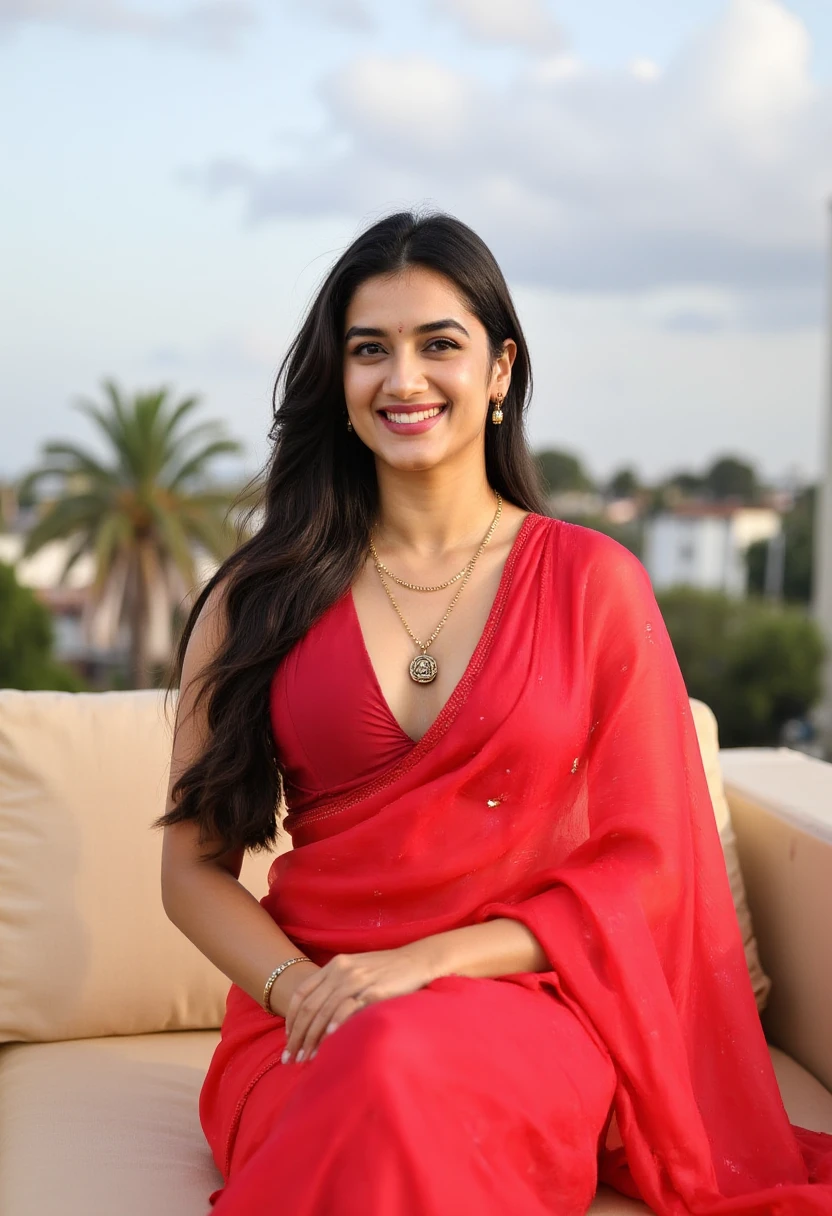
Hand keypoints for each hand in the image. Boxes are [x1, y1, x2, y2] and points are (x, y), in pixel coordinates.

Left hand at [281, 943, 437, 1064]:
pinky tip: (330, 1040)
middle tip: (290, 1059)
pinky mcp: (375, 991)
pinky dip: (337, 1025)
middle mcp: (342, 971)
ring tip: (306, 1059)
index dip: (291, 1019)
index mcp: (334, 965)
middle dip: (297, 1036)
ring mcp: (358, 980)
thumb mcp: (355, 970)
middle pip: (310, 1007)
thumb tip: (316, 1016)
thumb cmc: (385, 970)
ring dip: (312, 1038)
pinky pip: (350, 1009)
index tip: (287, 1040)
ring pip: (325, 1012)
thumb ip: (335, 985)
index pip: (302, 994)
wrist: (417, 961)